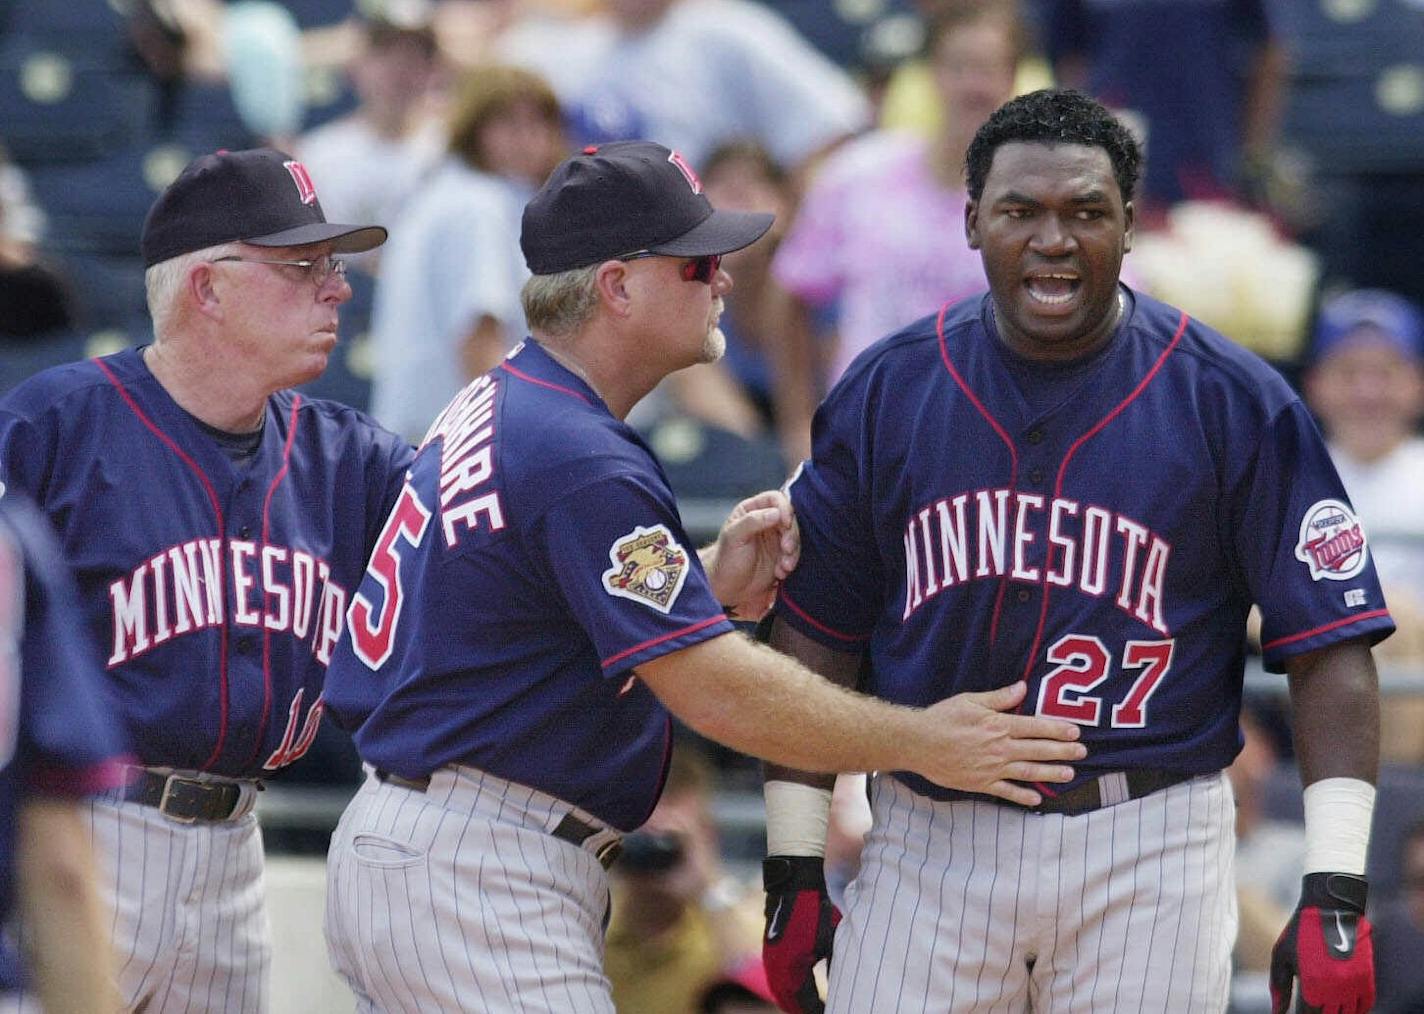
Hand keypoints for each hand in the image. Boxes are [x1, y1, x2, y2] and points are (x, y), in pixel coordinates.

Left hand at [703, 490, 798, 618]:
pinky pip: (795, 554)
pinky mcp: (782, 555)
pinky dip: (791, 563)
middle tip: (786, 549)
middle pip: (790, 518)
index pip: (775, 499)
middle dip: (791, 534)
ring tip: (783, 567)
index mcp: (752, 510)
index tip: (786, 524)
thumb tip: (776, 513)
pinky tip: (780, 573)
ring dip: (792, 552)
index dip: (784, 508)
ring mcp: (776, 538)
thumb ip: (752, 521)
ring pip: (795, 537)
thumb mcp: (734, 537)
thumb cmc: (726, 560)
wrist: (728, 588)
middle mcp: (766, 521)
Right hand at [763, 856, 838, 1013]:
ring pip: (780, 991)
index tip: (830, 1013)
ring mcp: (770, 958)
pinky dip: (785, 990)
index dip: (816, 1011)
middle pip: (789, 1001)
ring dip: (793, 1002)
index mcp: (793, 967)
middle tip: (821, 1012)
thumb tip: (839, 987)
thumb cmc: (817, 908)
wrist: (795, 880)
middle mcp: (777, 967)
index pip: (805, 1003)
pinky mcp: (770, 949)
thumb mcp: (832, 938)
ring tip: (809, 1009)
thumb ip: (833, 966)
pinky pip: (776, 979)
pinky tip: (797, 992)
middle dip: (803, 1010)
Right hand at [909, 682, 1084, 805]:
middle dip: (1063, 751)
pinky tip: (1037, 798)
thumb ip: (999, 698)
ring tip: (1069, 773)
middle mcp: (999, 748)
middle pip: (1038, 750)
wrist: (918, 743)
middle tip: (1082, 752)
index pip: (1035, 727)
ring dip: (1051, 773)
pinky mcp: (981, 783)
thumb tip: (1022, 688)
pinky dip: (1023, 795)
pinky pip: (1007, 791)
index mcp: (998, 725)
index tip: (1075, 731)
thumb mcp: (970, 700)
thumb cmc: (943, 718)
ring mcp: (992, 768)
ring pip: (1028, 771)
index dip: (1057, 729)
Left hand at [1270, 873, 1373, 1013]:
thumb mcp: (1281, 955)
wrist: (1330, 907)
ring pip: (1348, 1013)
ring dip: (1336, 1011)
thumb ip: (1279, 985)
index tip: (1299, 1010)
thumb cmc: (1300, 931)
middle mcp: (1335, 987)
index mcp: (1312, 983)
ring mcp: (1354, 983)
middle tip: (1311, 1005)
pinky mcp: (1367, 977)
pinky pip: (1365, 1005)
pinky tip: (1343, 1004)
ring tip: (1325, 1004)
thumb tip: (1277, 1012)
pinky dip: (1355, 1008)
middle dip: (1319, 1012)